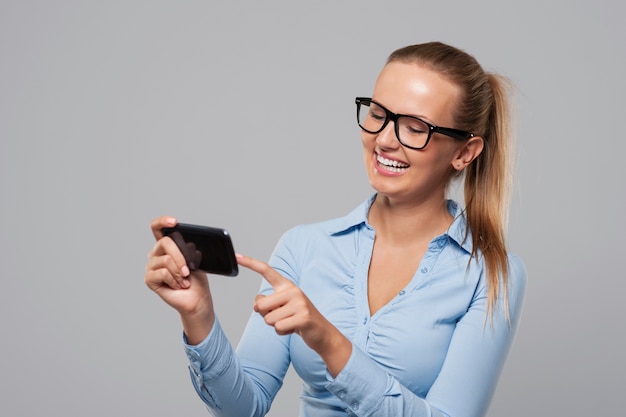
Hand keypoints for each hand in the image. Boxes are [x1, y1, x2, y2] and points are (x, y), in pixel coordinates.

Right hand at [145, 216, 213, 343]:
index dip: (162, 222)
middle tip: (188, 269)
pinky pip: (163, 272)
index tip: (174, 222)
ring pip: (166, 259)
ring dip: (180, 271)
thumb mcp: (196, 259)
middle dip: (181, 256)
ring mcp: (151, 266)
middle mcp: (156, 254)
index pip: (156, 228)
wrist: (196, 298)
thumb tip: (201, 247)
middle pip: (165, 242)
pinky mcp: (149, 279)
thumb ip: (191, 249)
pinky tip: (177, 285)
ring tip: (184, 280)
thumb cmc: (196, 278)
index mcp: (166, 246)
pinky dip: (175, 280)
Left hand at [236, 253, 351, 375]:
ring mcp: (299, 303)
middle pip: (261, 305)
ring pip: (268, 319)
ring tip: (290, 322)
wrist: (321, 331)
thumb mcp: (282, 306)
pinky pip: (278, 327)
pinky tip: (294, 328)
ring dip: (276, 325)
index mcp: (286, 285)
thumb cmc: (297, 317)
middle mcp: (293, 290)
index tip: (237, 256)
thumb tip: (257, 305)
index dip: (250, 263)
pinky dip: (283, 332)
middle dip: (266, 316)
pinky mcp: (303, 317)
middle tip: (282, 316)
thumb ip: (267, 303)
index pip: (266, 270)